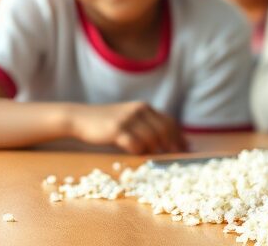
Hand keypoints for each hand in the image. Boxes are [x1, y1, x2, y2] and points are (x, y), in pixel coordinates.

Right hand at [70, 101, 187, 154]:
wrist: (80, 118)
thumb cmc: (107, 123)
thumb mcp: (129, 119)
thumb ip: (146, 126)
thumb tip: (167, 142)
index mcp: (144, 108)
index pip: (169, 121)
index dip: (179, 136)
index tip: (186, 148)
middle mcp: (139, 110)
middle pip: (164, 130)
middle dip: (172, 145)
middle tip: (175, 157)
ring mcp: (128, 119)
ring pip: (151, 138)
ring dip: (155, 150)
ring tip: (156, 158)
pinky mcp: (117, 130)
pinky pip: (135, 144)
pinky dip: (140, 151)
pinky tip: (138, 155)